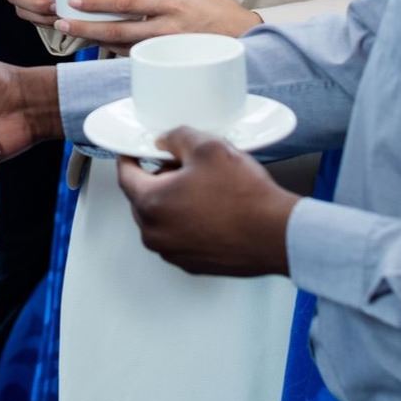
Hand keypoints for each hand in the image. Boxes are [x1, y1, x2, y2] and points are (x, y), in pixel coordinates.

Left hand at [56, 0, 261, 46]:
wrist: (244, 40)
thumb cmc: (216, 11)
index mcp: (171, 3)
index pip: (127, 1)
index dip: (98, 2)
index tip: (74, 0)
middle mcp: (167, 27)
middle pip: (118, 30)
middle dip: (86, 27)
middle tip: (62, 21)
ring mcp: (166, 49)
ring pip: (122, 47)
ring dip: (95, 41)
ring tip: (72, 33)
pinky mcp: (167, 63)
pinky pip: (134, 58)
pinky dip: (114, 52)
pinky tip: (97, 45)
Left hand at [116, 127, 299, 275]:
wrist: (275, 234)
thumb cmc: (244, 197)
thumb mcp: (208, 147)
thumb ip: (177, 137)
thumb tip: (166, 140)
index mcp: (151, 203)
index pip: (126, 176)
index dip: (130, 157)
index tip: (134, 151)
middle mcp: (156, 233)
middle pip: (144, 198)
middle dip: (159, 178)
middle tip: (184, 164)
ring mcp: (174, 252)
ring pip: (162, 218)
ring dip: (175, 200)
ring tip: (205, 186)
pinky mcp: (193, 263)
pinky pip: (180, 235)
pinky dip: (189, 220)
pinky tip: (214, 208)